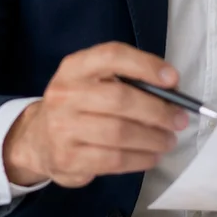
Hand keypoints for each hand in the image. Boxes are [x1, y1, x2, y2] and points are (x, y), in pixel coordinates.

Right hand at [2, 42, 189, 188]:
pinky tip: (152, 157)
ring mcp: (62, 128)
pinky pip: (113, 160)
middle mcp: (65, 94)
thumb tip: (173, 91)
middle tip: (179, 120)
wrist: (37, 140)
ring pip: (119, 133)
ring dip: (153, 138)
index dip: (146, 66)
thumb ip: (128, 81)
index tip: (173, 79)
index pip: (112, 56)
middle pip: (121, 100)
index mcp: (75, 67)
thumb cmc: (79, 106)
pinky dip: (140, 159)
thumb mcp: (94, 82)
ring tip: (168, 141)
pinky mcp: (67, 158)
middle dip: (158, 111)